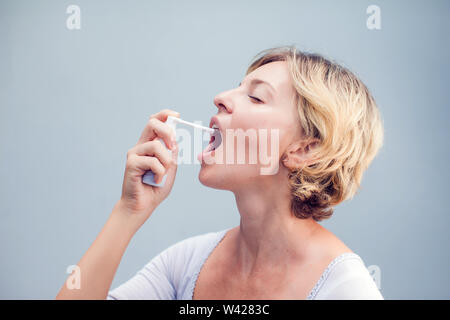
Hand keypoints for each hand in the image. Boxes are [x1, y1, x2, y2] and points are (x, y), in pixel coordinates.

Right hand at [118, 109, 179, 223]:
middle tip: (172, 145)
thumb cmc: (155, 188)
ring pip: (156, 146)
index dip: (165, 115)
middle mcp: (141, 146)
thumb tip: (175, 141)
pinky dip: (160, 173)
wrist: (142, 206)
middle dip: (167, 131)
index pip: (155, 122)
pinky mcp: (131, 163)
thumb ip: (172, 155)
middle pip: (152, 124)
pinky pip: (153, 161)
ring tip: (163, 175)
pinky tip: (156, 181)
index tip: (177, 115)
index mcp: (150, 144)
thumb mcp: (170, 169)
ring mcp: (134, 153)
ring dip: (166, 162)